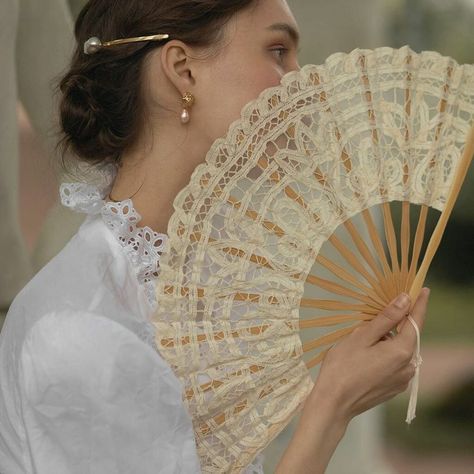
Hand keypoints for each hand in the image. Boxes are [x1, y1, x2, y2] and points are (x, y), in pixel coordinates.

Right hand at [306, 288, 429, 423]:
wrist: (333, 403)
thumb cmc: (342, 366)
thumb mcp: (362, 336)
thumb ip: (386, 318)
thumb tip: (405, 300)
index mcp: (401, 351)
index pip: (416, 321)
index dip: (419, 303)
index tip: (423, 289)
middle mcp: (408, 366)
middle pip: (407, 335)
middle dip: (394, 323)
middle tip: (373, 318)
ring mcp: (402, 379)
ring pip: (399, 349)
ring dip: (387, 340)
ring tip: (361, 342)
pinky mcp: (394, 387)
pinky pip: (394, 363)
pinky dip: (384, 353)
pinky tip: (365, 356)